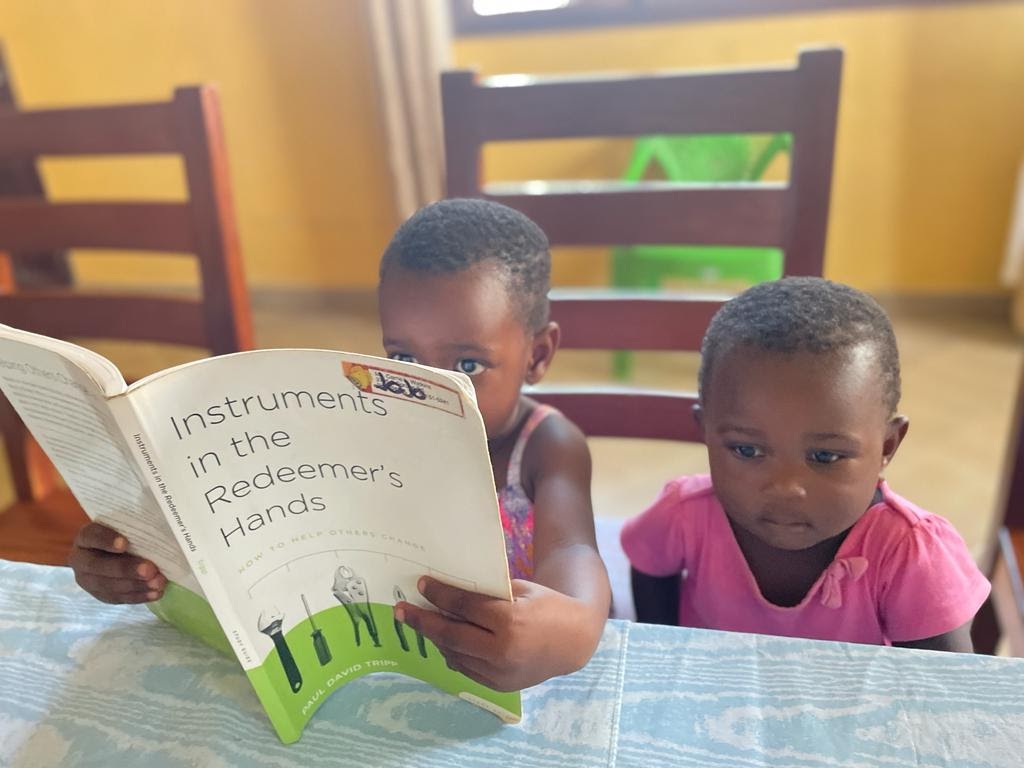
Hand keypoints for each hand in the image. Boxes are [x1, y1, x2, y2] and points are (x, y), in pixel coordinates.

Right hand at [68, 522, 165, 603]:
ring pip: (108, 586)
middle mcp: (80, 560)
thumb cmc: (122, 534)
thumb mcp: (123, 528)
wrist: (112, 552)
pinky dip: (138, 596)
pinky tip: (154, 593)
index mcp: (85, 537)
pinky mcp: (100, 595)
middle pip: (98, 566)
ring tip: (157, 583)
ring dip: (135, 586)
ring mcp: (87, 580)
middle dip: (126, 570)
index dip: (107, 540)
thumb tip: (158, 534)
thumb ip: (133, 530)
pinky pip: (117, 598)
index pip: (92, 536)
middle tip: (150, 570)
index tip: (125, 543)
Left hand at [394, 576, 601, 690]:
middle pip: (451, 634)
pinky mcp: (499, 686)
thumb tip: (448, 590)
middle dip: (422, 621)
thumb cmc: (546, 606)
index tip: (421, 584)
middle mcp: (501, 651)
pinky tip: (442, 640)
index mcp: (509, 621)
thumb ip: (486, 594)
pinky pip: (465, 669)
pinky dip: (451, 653)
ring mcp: (499, 673)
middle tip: (402, 610)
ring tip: (418, 623)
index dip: (439, 594)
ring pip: (454, 654)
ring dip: (434, 638)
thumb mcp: (519, 590)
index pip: (463, 607)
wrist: (573, 641)